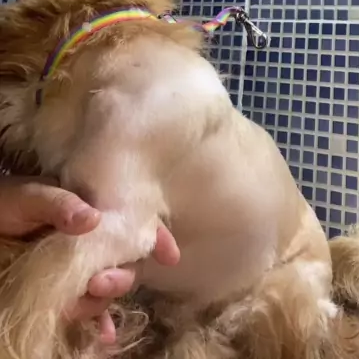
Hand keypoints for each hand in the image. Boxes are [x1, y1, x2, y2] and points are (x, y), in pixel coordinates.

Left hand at [0, 177, 179, 344]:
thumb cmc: (4, 203)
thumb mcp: (28, 196)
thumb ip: (59, 203)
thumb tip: (92, 218)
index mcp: (89, 212)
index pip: (130, 220)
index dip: (154, 236)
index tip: (168, 254)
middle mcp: (89, 241)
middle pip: (123, 262)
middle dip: (121, 275)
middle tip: (100, 282)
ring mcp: (76, 269)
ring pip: (106, 290)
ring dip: (103, 300)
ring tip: (85, 298)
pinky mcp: (60, 293)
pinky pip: (87, 312)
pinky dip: (99, 325)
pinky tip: (103, 336)